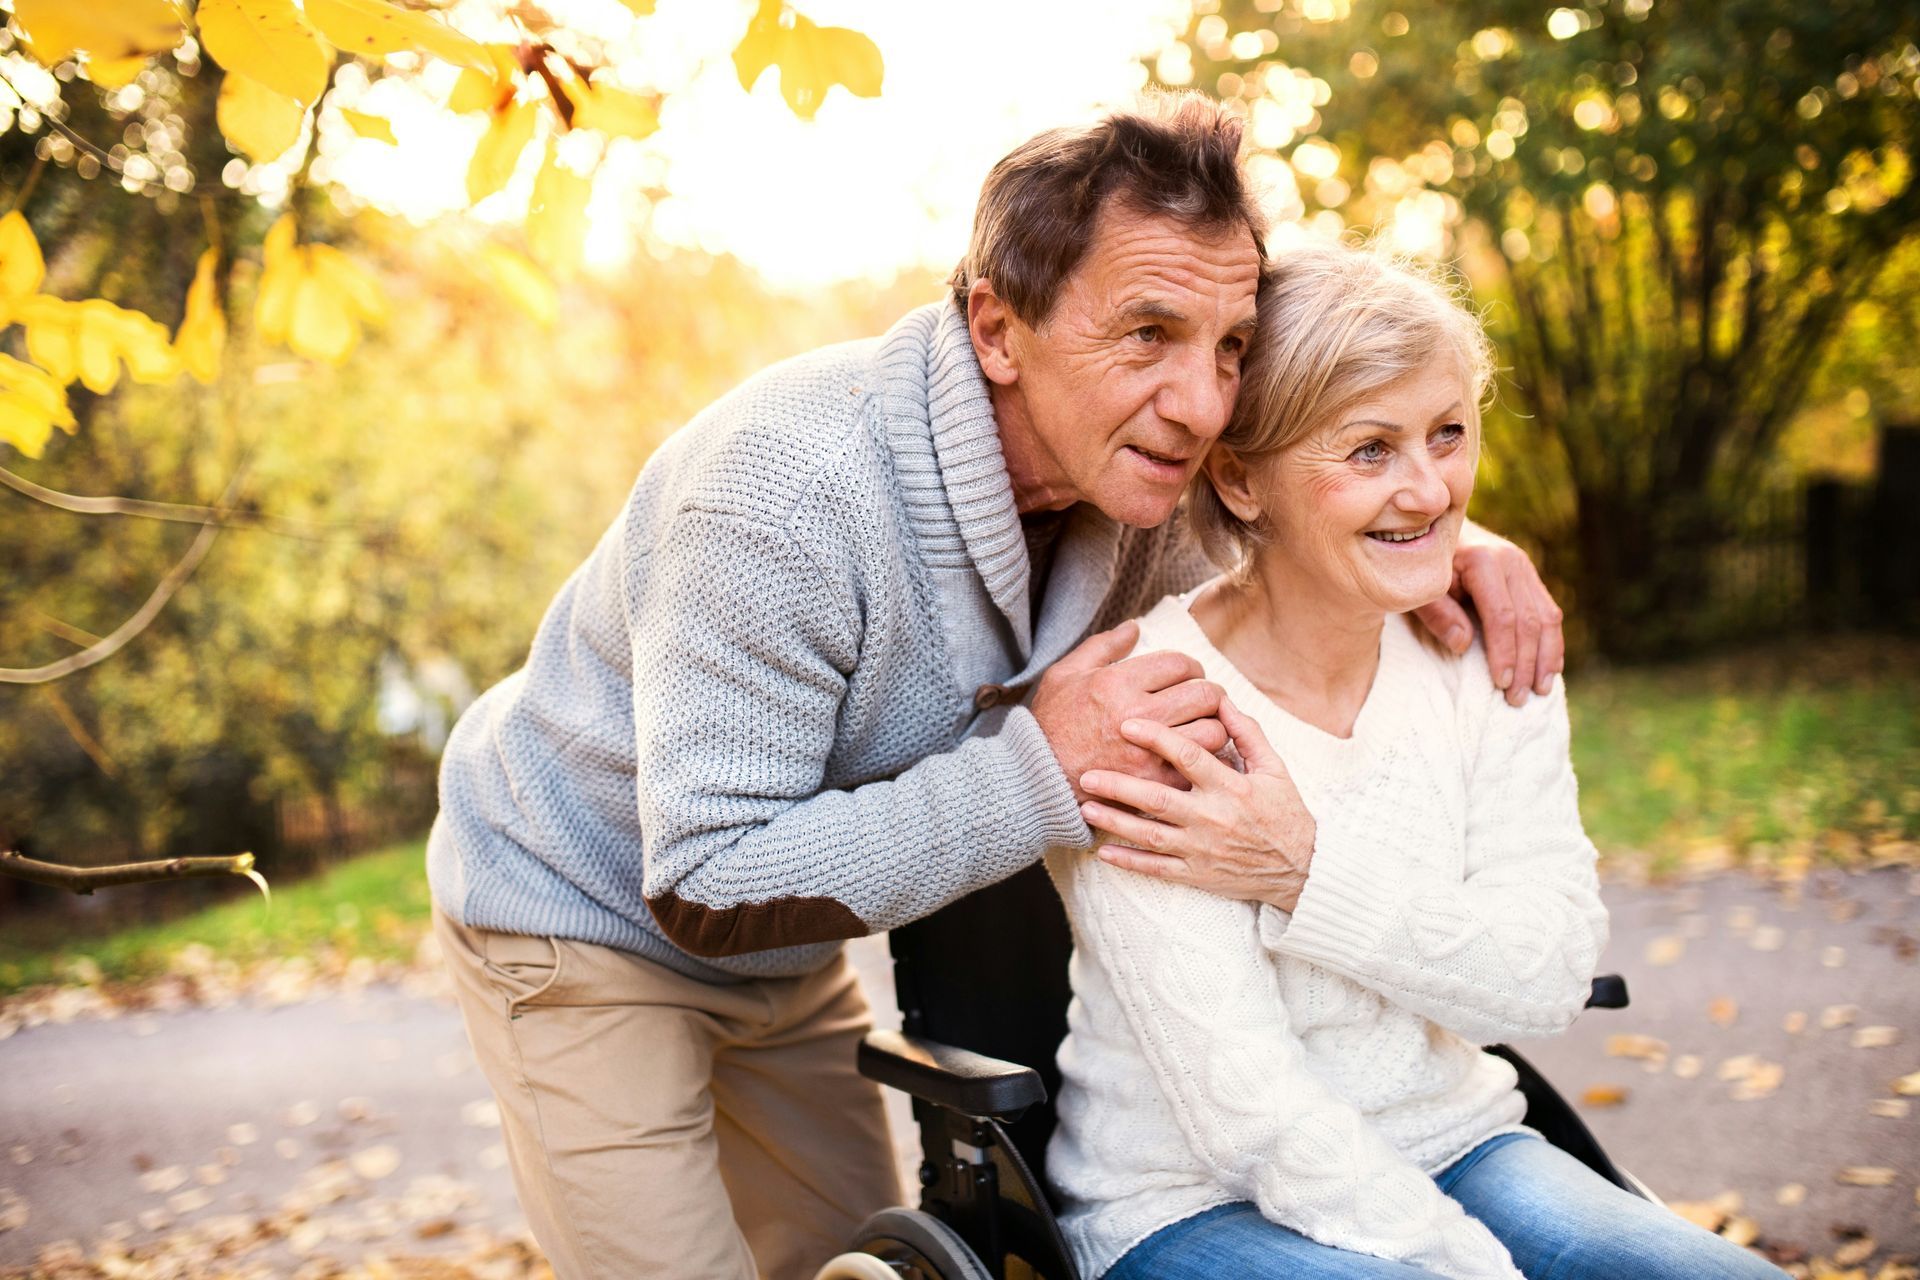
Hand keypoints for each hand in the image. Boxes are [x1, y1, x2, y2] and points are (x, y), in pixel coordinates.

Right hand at [1030, 621, 1227, 803]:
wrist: (1037, 776)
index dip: (1192, 666)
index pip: (1180, 664)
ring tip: (1203, 726)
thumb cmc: (1050, 723)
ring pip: (1212, 731)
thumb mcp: (1066, 674)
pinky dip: (1203, 760)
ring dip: (1213, 726)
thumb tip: (1135, 627)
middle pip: (1204, 694)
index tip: (1188, 675)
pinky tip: (1194, 755)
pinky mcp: (1154, 782)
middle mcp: (1138, 714)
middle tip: (1203, 699)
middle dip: (1210, 693)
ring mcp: (1148, 751)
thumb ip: (1103, 646)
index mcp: (1118, 683)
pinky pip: (1198, 766)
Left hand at [1078, 696, 1314, 909]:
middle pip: (1158, 799)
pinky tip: (1103, 852)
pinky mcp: (1197, 874)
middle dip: (1120, 785)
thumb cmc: (1285, 812)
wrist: (1301, 868)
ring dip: (1115, 822)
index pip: (1188, 757)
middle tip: (1086, 772)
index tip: (1127, 724)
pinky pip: (1157, 869)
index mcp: (1231, 787)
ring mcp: (1202, 849)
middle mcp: (1213, 818)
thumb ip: (1246, 732)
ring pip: (1151, 835)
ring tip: (1085, 807)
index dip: (1157, 738)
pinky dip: (1129, 862)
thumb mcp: (1274, 767)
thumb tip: (1221, 699)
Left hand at [1414, 523, 1564, 706]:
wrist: (1431, 531)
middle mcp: (1510, 560)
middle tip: (1518, 700)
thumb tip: (1463, 644)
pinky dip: (1551, 643)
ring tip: (1540, 691)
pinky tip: (1549, 669)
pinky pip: (1549, 611)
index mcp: (1483, 561)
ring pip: (1547, 617)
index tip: (1501, 684)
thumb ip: (1437, 614)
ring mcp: (1523, 566)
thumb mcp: (1418, 590)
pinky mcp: (1528, 575)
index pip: (1503, 616)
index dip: (1505, 653)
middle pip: (1528, 621)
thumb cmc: (1419, 567)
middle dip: (1526, 664)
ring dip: (1546, 658)